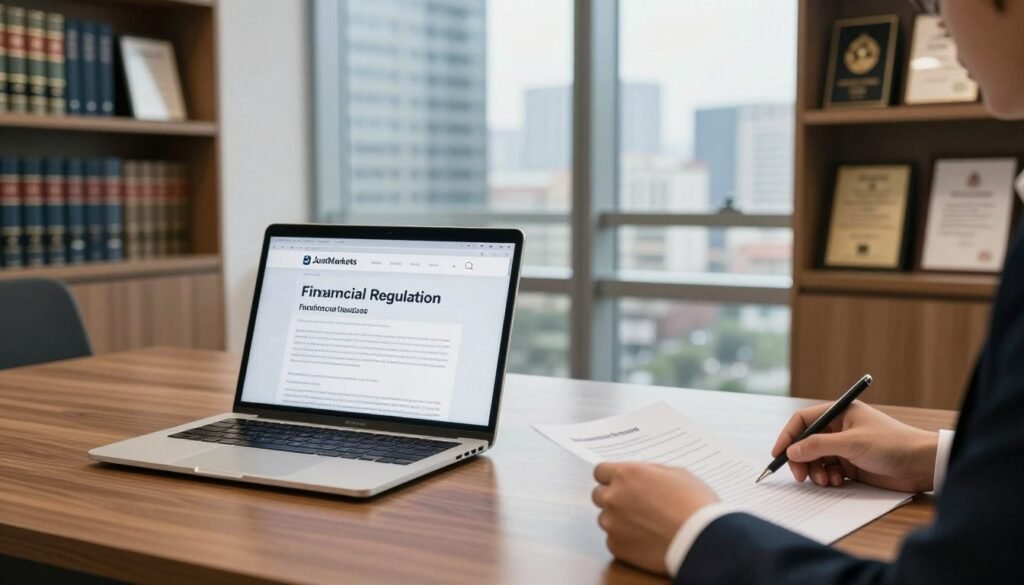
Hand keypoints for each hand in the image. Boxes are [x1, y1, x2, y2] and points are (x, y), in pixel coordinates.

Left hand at [592, 462, 717, 574]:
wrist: (701, 539)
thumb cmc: (695, 503)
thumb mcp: (677, 474)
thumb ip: (651, 472)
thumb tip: (643, 475)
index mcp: (626, 475)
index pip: (600, 471)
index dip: (611, 477)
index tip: (619, 483)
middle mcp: (613, 497)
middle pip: (599, 495)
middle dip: (613, 497)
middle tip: (633, 504)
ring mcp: (612, 523)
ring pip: (606, 518)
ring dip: (618, 519)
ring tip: (644, 524)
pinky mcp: (616, 546)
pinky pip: (613, 540)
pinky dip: (625, 539)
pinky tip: (645, 539)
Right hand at [773, 400, 938, 492]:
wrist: (922, 465)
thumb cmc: (892, 445)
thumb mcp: (852, 443)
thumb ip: (819, 446)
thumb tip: (792, 451)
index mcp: (839, 413)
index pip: (803, 420)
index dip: (788, 436)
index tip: (778, 453)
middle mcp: (839, 429)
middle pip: (806, 442)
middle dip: (801, 459)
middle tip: (800, 476)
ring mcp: (844, 447)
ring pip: (815, 459)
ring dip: (815, 471)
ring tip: (825, 481)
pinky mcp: (851, 465)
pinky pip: (828, 471)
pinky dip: (827, 478)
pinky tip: (836, 482)